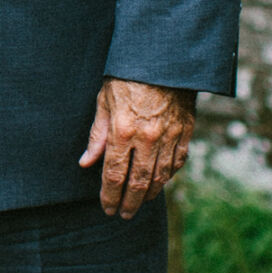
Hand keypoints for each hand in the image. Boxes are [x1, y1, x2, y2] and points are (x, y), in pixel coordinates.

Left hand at [79, 78, 194, 219]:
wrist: (164, 57)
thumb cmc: (128, 76)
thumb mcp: (104, 100)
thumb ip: (97, 134)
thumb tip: (86, 162)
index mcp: (122, 131)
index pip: (114, 175)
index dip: (110, 196)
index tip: (107, 208)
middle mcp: (147, 138)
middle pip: (139, 183)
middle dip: (130, 203)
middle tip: (124, 214)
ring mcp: (169, 136)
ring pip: (160, 176)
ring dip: (150, 194)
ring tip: (141, 203)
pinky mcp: (185, 131)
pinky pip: (177, 161)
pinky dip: (168, 175)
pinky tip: (161, 181)